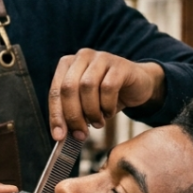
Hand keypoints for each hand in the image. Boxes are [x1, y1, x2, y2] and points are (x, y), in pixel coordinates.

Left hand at [49, 50, 164, 140]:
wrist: (137, 85)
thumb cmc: (105, 96)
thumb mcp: (84, 104)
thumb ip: (71, 115)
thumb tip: (60, 136)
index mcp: (67, 64)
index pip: (55, 91)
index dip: (56, 115)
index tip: (59, 136)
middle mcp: (82, 56)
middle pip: (69, 87)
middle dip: (73, 115)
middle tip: (81, 134)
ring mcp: (101, 58)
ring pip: (87, 86)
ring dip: (91, 111)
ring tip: (98, 123)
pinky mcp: (120, 65)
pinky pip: (108, 87)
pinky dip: (107, 105)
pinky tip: (109, 113)